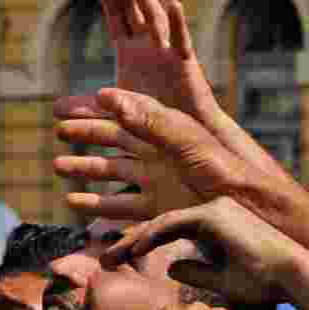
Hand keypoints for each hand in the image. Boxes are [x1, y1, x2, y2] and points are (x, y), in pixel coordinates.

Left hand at [55, 0, 291, 183]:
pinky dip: (177, 24)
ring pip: (153, 18)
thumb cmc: (152, 122)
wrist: (182, 141)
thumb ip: (86, 109)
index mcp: (131, 52)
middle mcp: (149, 47)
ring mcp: (167, 53)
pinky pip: (181, 43)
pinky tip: (173, 5)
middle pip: (134, 8)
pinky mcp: (185, 67)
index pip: (116, 17)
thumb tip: (54, 111)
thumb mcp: (112, 112)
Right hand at [55, 89, 294, 222]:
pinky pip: (121, 206)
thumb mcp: (187, 140)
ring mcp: (157, 182)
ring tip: (57, 165)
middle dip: (85, 135)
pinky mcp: (158, 210)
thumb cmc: (226, 170)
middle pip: (113, 140)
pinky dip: (97, 205)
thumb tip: (109, 96)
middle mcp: (158, 153)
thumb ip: (150, 121)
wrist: (251, 213)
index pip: (124, 113)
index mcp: (166, 130)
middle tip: (57, 130)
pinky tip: (75, 203)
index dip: (97, 109)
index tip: (68, 105)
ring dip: (85, 169)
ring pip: (111, 172)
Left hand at [102, 197, 300, 303]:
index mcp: (214, 222)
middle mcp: (211, 209)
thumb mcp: (223, 279)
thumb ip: (196, 270)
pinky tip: (133, 252)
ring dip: (133, 241)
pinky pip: (173, 224)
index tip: (116, 261)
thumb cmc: (266, 282)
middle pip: (158, 223)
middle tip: (104, 260)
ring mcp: (212, 207)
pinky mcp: (212, 213)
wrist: (295, 277)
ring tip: (110, 259)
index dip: (139, 245)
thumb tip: (171, 267)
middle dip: (128, 242)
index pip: (166, 231)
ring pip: (160, 222)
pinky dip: (152, 238)